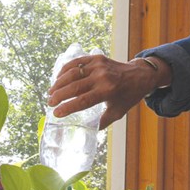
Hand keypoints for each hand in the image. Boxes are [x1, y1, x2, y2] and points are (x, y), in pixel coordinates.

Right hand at [46, 55, 169, 128]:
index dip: (67, 107)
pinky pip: (76, 63)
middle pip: (74, 87)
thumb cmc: (128, 96)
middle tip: (50, 103)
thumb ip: (102, 121)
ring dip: (59, 83)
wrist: (140, 75)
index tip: (56, 113)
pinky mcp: (96, 58)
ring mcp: (98, 65)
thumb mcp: (118, 112)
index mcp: (108, 91)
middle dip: (59, 96)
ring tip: (51, 92)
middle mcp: (102, 77)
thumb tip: (87, 131)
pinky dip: (65, 70)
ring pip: (72, 73)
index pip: (83, 101)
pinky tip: (58, 78)